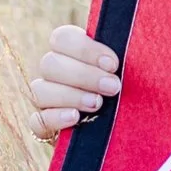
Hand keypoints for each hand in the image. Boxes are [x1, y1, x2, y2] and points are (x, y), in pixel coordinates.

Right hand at [28, 21, 118, 138]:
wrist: (124, 132)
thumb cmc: (129, 93)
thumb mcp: (128, 72)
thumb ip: (122, 58)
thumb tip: (133, 39)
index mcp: (71, 52)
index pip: (62, 38)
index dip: (85, 49)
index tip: (113, 64)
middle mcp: (53, 73)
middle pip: (50, 64)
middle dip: (84, 75)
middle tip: (113, 87)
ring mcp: (45, 101)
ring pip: (40, 91)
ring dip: (71, 96)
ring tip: (98, 104)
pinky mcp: (44, 127)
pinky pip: (37, 120)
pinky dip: (55, 118)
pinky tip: (75, 118)